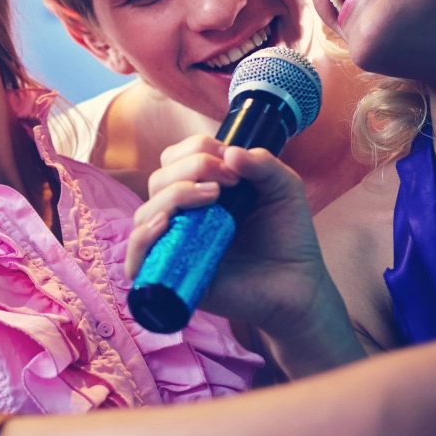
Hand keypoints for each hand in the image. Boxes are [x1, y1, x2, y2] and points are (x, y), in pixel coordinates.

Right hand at [126, 137, 362, 375]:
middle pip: (158, 179)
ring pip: (146, 213)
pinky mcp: (171, 275)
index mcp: (199, 190)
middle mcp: (182, 215)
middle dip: (191, 168)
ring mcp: (174, 245)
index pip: (174, 159)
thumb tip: (230, 152)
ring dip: (174, 195)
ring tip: (214, 197)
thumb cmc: (288, 237)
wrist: (298, 285)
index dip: (197, 150)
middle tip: (229, 181)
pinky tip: (165, 225)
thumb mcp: (283, 188)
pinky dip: (142, 237)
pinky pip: (136, 256)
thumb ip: (263, 164)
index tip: (231, 162)